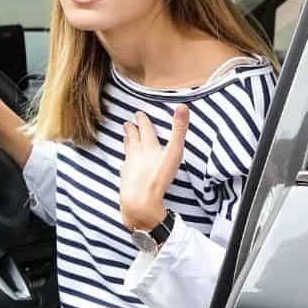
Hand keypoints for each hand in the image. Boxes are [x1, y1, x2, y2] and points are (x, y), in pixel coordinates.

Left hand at [120, 105, 188, 231]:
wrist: (140, 202)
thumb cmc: (158, 177)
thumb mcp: (174, 152)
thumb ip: (179, 130)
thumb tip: (183, 106)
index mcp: (148, 147)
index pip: (145, 130)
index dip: (142, 120)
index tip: (138, 113)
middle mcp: (136, 155)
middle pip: (133, 139)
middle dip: (131, 130)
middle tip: (127, 123)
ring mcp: (129, 168)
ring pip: (128, 152)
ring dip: (127, 143)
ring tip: (125, 138)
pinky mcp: (126, 180)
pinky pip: (125, 168)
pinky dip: (125, 162)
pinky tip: (124, 164)